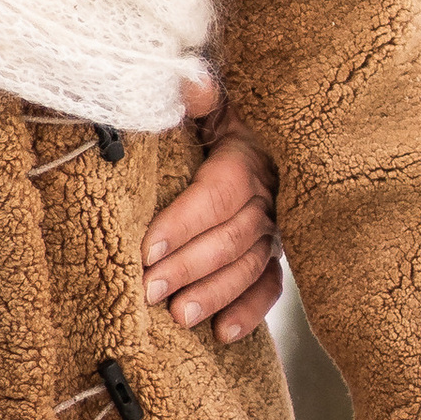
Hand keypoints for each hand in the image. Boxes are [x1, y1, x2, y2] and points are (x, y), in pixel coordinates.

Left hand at [143, 87, 282, 344]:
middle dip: (188, 266)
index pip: (219, 192)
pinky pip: (268, 284)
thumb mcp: (207, 93)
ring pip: (248, 265)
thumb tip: (191, 85)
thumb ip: (197, 90)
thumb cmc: (212, 111)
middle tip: (149, 290)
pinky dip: (250, 311)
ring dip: (214, 294)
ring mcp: (273, 227)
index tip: (147, 249)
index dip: (184, 223)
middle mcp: (268, 194)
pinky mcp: (271, 250)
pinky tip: (223, 334)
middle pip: (231, 236)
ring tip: (179, 317)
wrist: (243, 122)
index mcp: (248, 154)